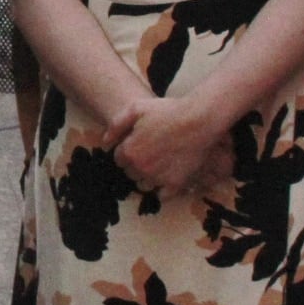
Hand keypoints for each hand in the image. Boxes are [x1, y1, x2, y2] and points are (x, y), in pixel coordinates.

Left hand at [102, 96, 237, 201]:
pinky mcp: (175, 184)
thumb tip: (105, 143)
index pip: (119, 160)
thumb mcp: (136, 108)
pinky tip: (168, 177)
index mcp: (129, 151)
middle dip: (136, 165)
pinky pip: (162, 196)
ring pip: (144, 186)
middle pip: (131, 173)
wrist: (199, 120)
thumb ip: (116, 125)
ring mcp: (158, 178)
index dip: (128, 151)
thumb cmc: (167, 111)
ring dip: (148, 178)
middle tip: (150, 152)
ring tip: (159, 164)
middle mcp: (141, 168)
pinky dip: (163, 190)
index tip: (138, 144)